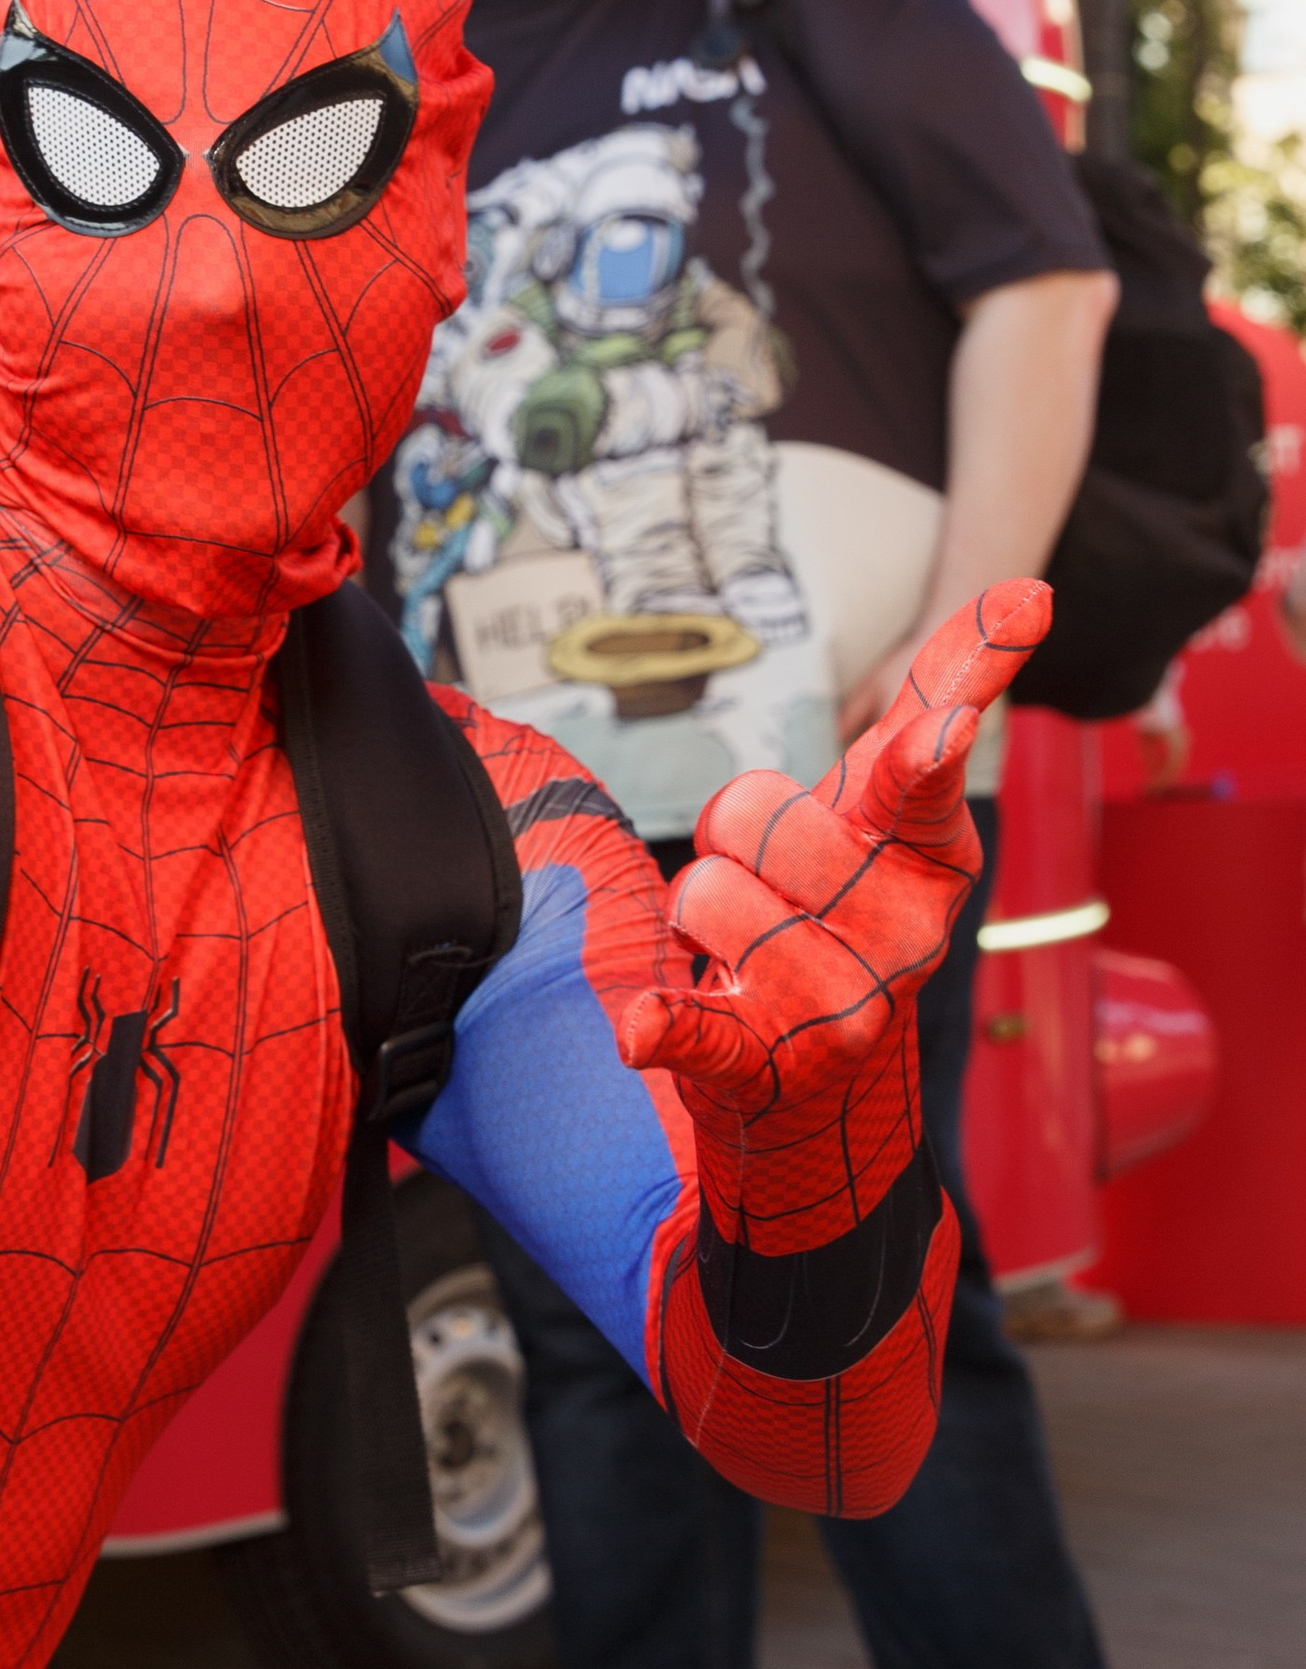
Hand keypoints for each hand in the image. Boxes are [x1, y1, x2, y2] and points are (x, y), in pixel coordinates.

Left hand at [616, 585, 1047, 1241]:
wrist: (828, 1079)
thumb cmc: (848, 898)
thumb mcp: (889, 803)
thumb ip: (941, 696)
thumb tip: (1026, 589)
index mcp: (934, 857)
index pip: (924, 781)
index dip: (926, 749)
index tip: (938, 730)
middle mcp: (906, 933)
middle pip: (755, 814)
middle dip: (740, 834)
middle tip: (779, 883)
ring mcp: (843, 1005)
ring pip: (704, 892)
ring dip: (702, 911)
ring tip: (752, 949)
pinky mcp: (770, 1065)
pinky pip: (697, 1029)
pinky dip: (665, 1029)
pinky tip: (642, 1028)